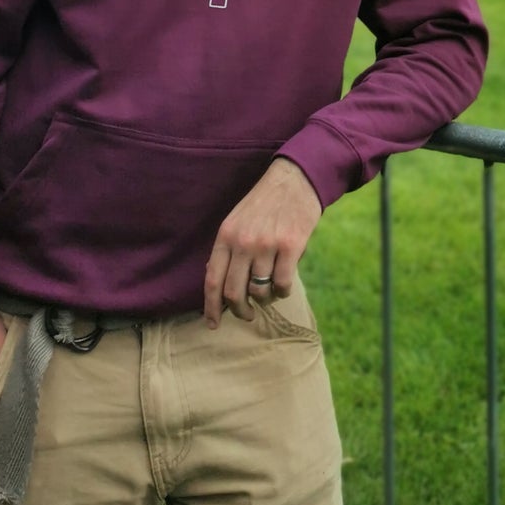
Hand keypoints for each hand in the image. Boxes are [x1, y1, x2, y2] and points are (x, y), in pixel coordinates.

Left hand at [204, 157, 322, 325]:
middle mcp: (243, 242)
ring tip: (270, 293)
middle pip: (234, 293)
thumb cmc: (264, 204)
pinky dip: (282, 291)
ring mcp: (267, 245)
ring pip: (259, 291)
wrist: (294, 179)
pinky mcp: (290, 246)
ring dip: (265, 299)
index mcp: (226, 236)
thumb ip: (227, 250)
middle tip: (247, 314)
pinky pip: (282, 284)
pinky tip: (283, 285)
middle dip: (240, 311)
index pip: (212, 280)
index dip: (211, 308)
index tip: (212, 324)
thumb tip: (218, 287)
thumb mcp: (236, 221)